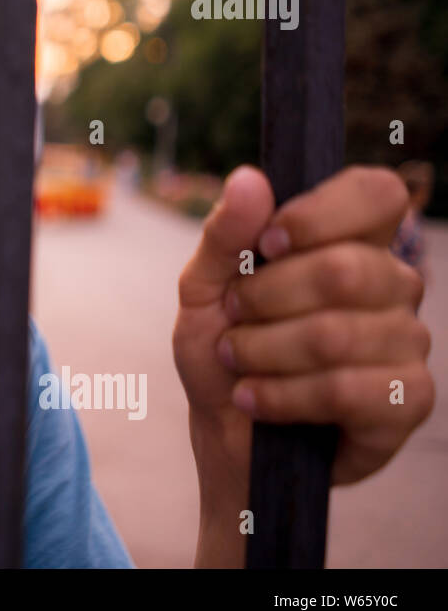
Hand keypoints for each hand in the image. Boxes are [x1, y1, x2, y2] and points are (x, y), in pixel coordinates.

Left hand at [173, 165, 433, 532]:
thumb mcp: (203, 288)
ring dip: (263, 352)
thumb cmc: (224, 349)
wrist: (227, 433)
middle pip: (347, 268)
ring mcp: (408, 342)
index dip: (321, 213)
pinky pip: (347, 390)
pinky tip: (256, 399)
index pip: (378, 192)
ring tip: (239, 362)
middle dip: (265, 299)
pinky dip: (282, 396)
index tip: (267, 245)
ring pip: (336, 335)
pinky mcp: (408, 400)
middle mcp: (393, 284)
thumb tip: (250, 177)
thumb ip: (224, 234)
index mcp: (352, 242)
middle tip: (234, 317)